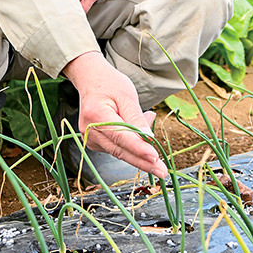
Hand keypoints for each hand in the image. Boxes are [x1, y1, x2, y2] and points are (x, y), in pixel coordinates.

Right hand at [63, 52, 167, 178]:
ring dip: (139, 153)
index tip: (155, 157)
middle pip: (120, 150)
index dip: (138, 148)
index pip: (120, 136)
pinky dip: (131, 147)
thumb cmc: (110, 84)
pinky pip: (117, 149)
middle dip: (143, 162)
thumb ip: (136, 118)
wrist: (91, 80)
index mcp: (95, 114)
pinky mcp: (95, 143)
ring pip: (119, 152)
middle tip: (162, 171)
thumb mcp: (127, 95)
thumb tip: (149, 138)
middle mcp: (89, 130)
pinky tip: (139, 135)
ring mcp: (90, 138)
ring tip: (154, 140)